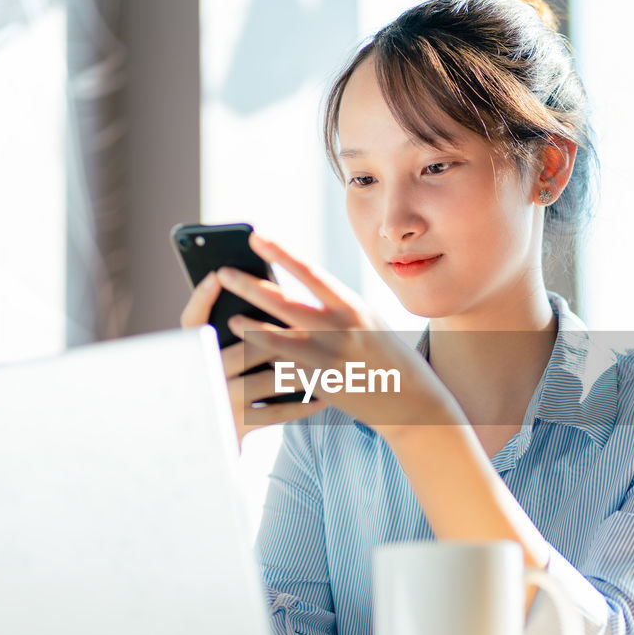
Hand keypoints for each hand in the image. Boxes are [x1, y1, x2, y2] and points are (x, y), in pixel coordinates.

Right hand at [179, 270, 326, 450]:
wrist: (198, 443)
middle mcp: (203, 378)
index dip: (203, 297)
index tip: (218, 275)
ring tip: (328, 359)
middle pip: (246, 348)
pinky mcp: (236, 427)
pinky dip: (302, 405)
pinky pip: (276, 414)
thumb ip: (225, 335)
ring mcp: (220, 403)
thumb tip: (251, 292)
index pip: (192, 320)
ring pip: (268, 380)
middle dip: (281, 336)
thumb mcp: (210, 361)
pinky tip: (322, 398)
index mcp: (192, 356)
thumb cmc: (216, 388)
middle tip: (311, 326)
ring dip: (301, 370)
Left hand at [216, 233, 460, 438]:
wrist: (410, 398)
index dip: (281, 252)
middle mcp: (340, 329)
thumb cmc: (383, 352)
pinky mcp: (322, 386)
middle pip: (285, 303)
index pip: (310, 272)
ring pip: (279, 341)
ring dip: (251, 329)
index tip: (256, 236)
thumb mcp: (366, 320)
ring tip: (231, 319)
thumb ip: (334, 307)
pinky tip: (250, 357)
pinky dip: (267, 363)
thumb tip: (292, 295)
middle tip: (223, 272)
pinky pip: (286, 371)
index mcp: (351, 306)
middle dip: (251, 286)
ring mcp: (330, 359)